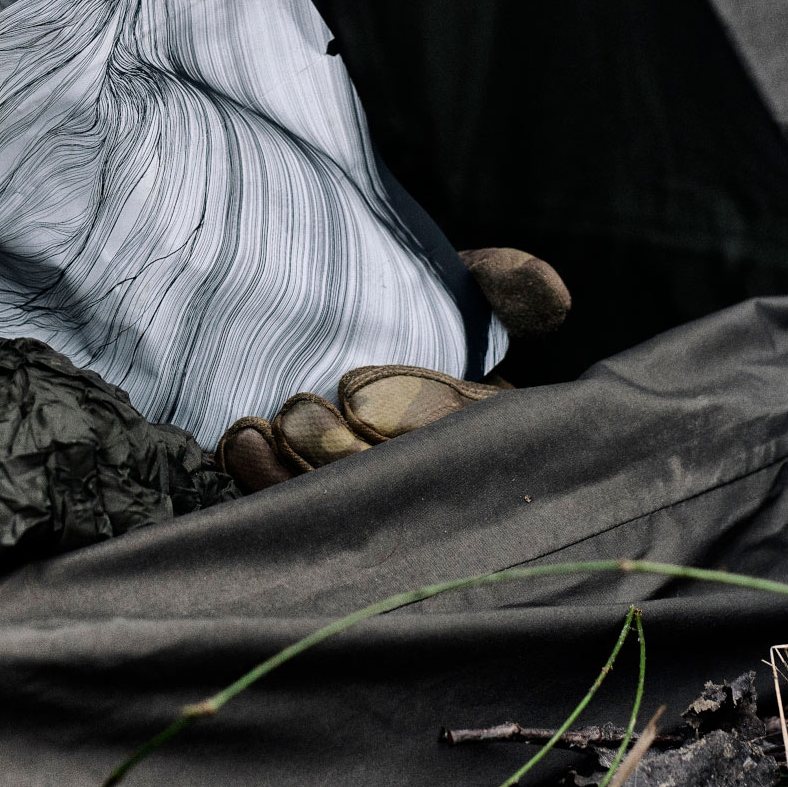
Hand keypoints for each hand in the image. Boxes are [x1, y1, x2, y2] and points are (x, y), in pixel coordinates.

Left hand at [217, 247, 567, 490]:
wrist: (311, 287)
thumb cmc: (406, 290)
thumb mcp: (457, 281)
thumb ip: (499, 282)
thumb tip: (549, 289)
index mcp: (486, 427)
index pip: (461, 432)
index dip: (411, 414)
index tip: (355, 391)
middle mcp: (433, 472)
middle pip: (397, 481)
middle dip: (342, 452)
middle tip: (295, 414)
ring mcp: (370, 493)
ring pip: (342, 502)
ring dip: (297, 470)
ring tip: (258, 428)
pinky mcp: (311, 499)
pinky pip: (292, 505)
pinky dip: (262, 478)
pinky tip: (238, 441)